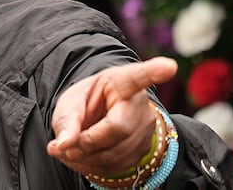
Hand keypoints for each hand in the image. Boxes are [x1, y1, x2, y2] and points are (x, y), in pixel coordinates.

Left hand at [46, 56, 177, 178]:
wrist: (97, 119)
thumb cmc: (84, 105)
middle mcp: (140, 103)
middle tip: (63, 144)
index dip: (154, 71)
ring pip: (117, 153)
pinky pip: (118, 166)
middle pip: (118, 129)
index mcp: (121, 81)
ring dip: (87, 158)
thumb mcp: (69, 104)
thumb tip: (64, 145)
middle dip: (87, 141)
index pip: (137, 77)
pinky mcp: (145, 150)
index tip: (168, 66)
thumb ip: (66, 121)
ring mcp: (146, 128)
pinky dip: (94, 167)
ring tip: (68, 150)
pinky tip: (81, 158)